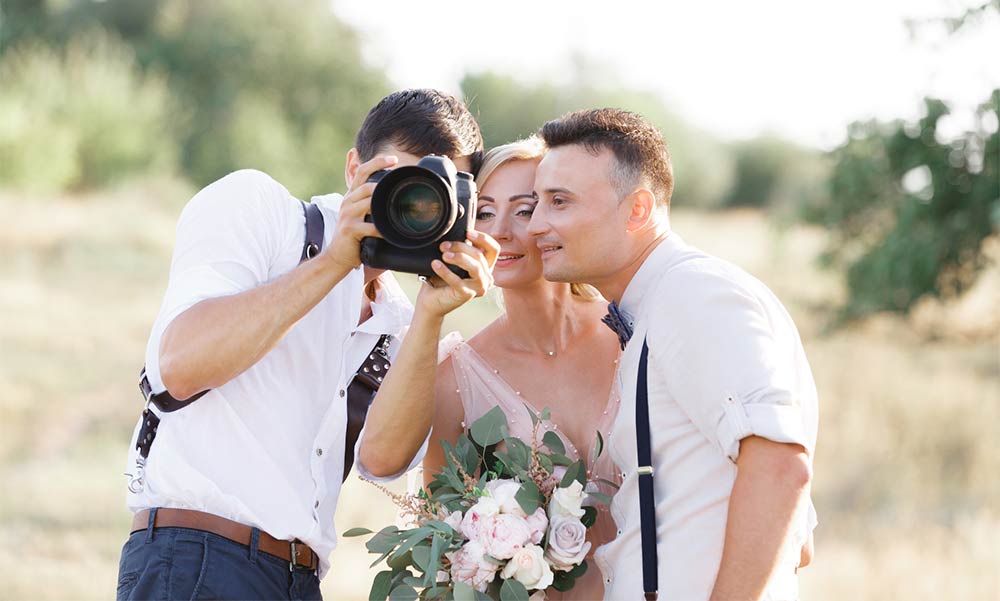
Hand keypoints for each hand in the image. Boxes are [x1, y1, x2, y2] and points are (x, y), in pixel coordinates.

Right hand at [323, 155, 397, 269]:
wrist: (337, 255)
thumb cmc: (353, 235)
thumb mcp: (359, 214)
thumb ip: (371, 203)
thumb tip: (393, 196)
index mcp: (351, 195)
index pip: (362, 171)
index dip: (377, 162)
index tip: (394, 159)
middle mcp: (348, 202)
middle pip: (367, 186)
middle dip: (384, 184)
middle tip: (401, 188)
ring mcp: (347, 215)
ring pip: (368, 203)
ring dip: (384, 205)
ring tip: (398, 209)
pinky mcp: (349, 229)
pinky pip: (370, 227)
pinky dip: (382, 230)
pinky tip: (391, 233)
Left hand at [416, 229, 499, 317]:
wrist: (431, 300)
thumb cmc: (442, 279)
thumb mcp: (454, 260)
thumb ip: (460, 250)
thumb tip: (456, 234)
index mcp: (485, 267)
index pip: (493, 249)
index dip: (483, 239)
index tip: (467, 233)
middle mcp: (486, 278)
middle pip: (479, 256)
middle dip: (461, 247)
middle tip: (444, 246)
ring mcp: (479, 288)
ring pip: (475, 267)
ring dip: (459, 258)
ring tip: (444, 255)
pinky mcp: (467, 295)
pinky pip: (458, 281)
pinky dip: (446, 272)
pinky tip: (436, 265)